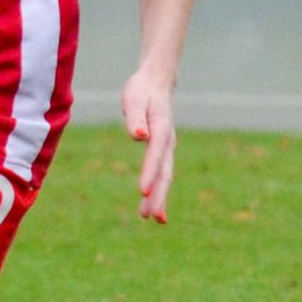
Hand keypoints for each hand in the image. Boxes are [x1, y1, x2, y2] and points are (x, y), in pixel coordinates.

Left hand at [119, 67, 176, 223]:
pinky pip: (160, 173)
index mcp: (161, 129)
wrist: (155, 83)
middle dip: (160, 195)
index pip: (155, 155)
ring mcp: (167, 147)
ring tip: (154, 219)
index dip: (149, 174)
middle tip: (155, 217)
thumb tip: (139, 137)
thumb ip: (135, 118)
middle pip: (165, 172)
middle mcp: (167, 141)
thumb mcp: (134, 100)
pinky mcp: (162, 150)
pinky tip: (147, 206)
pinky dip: (156, 190)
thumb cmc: (141, 90)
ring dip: (159, 197)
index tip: (142, 192)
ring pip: (164, 176)